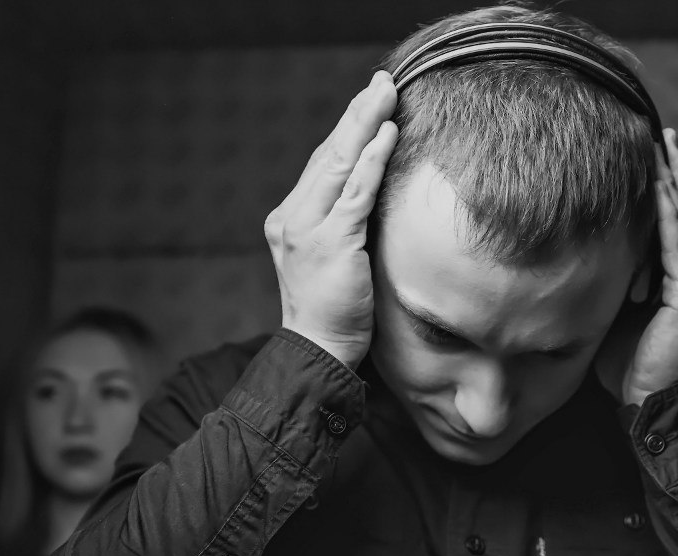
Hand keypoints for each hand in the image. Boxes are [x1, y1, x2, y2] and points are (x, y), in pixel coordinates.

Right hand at [263, 71, 397, 368]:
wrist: (319, 350)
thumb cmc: (334, 312)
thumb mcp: (334, 259)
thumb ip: (344, 226)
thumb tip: (374, 196)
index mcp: (290, 219)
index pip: (320, 165)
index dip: (346, 132)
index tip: (369, 104)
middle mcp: (292, 217)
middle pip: (326, 154)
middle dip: (356, 115)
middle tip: (381, 82)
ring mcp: (308, 228)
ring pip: (338, 163)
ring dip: (365, 124)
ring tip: (387, 94)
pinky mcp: (331, 242)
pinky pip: (355, 192)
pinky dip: (372, 160)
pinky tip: (388, 134)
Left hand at [600, 129, 677, 406]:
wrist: (652, 408)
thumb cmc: (631, 363)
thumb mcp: (626, 309)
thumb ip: (624, 276)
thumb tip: (592, 243)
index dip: (671, 186)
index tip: (654, 151)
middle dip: (675, 172)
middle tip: (660, 133)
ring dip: (674, 184)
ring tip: (661, 148)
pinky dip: (668, 216)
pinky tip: (657, 187)